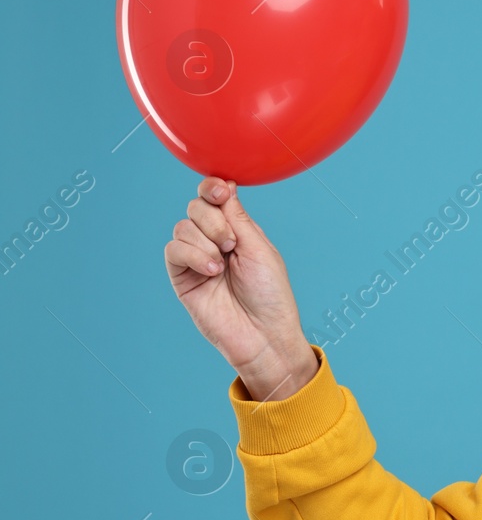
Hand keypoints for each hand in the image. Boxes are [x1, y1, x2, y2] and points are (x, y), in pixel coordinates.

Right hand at [165, 176, 317, 400]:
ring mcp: (196, 259)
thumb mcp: (260, 249)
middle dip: (213, 219)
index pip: (216, 198)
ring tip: (223, 264)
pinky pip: (173, 250)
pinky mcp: (181, 277)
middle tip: (232, 244)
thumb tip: (226, 185)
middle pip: (196, 207)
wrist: (263, 334)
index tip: (221, 192)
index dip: (213, 188)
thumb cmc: (270, 295)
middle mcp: (214, 241)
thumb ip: (238, 218)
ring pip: (183, 227)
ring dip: (206, 241)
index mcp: (238, 231)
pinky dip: (193, 255)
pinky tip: (211, 271)